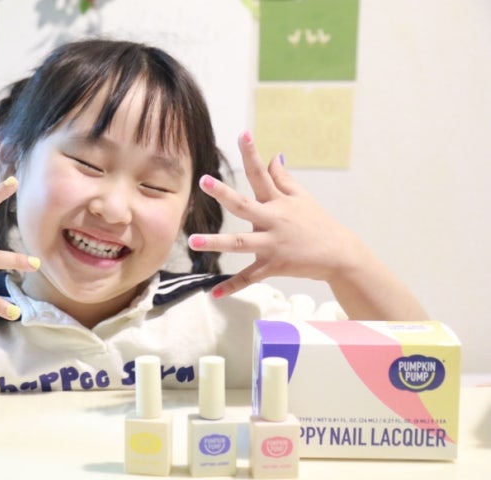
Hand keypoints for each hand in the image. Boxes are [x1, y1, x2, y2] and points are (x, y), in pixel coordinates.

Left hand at [188, 131, 360, 297]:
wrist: (339, 254)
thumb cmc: (317, 223)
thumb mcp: (302, 198)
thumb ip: (283, 179)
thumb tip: (273, 156)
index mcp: (278, 202)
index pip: (262, 174)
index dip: (252, 154)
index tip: (242, 134)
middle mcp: (273, 221)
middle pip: (244, 205)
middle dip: (224, 193)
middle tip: (203, 181)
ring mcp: (272, 245)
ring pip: (241, 243)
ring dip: (216, 242)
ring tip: (193, 241)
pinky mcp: (273, 266)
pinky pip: (249, 277)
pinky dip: (231, 286)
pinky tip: (213, 292)